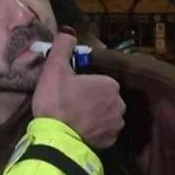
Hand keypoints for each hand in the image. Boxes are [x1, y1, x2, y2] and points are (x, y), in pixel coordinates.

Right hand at [32, 31, 124, 148]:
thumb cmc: (56, 101)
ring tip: (74, 119)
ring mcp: (116, 125)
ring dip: (94, 116)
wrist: (56, 139)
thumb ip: (63, 46)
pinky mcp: (110, 142)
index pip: (99, 80)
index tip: (70, 90)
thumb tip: (68, 31)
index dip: (84, 84)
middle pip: (104, 97)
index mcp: (110, 84)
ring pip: (105, 115)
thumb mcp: (55, 68)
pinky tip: (80, 131)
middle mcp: (119, 103)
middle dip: (91, 100)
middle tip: (70, 105)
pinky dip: (95, 131)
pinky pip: (103, 132)